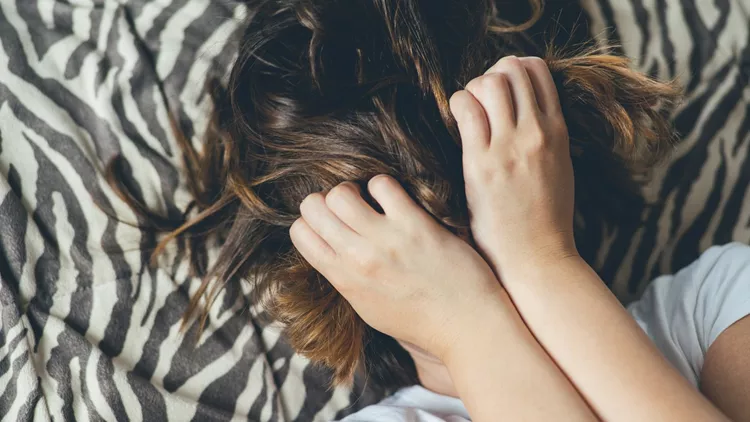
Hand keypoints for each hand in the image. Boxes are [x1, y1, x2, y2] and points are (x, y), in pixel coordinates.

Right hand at [290, 175, 504, 359]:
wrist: (464, 325)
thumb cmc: (419, 319)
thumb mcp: (367, 306)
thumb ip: (344, 276)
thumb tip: (329, 247)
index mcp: (343, 278)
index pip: (299, 232)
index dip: (312, 221)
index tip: (331, 223)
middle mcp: (358, 258)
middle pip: (313, 206)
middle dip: (327, 200)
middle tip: (350, 208)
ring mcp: (385, 240)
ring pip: (341, 192)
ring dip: (353, 189)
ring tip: (371, 201)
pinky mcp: (415, 225)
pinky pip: (381, 184)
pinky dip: (384, 186)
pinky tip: (396, 200)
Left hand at [450, 56, 576, 274]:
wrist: (537, 257)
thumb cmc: (545, 218)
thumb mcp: (559, 168)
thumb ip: (546, 137)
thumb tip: (526, 114)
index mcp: (558, 132)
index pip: (538, 71)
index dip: (514, 71)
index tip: (501, 90)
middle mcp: (537, 132)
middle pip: (512, 69)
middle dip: (491, 75)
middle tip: (480, 100)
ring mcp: (510, 147)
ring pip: (489, 83)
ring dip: (473, 89)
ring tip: (468, 113)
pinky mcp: (483, 164)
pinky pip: (466, 110)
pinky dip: (458, 105)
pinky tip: (456, 123)